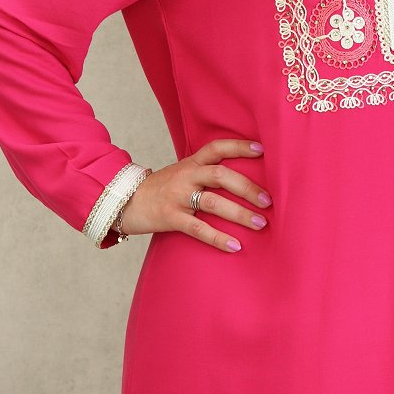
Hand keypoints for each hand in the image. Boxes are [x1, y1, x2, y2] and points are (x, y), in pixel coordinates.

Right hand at [117, 139, 271, 251]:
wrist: (124, 202)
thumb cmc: (161, 189)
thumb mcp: (181, 173)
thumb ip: (205, 173)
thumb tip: (240, 180)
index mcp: (190, 163)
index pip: (216, 148)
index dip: (239, 146)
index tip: (262, 150)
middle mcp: (186, 176)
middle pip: (221, 175)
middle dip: (247, 188)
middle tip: (268, 201)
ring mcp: (177, 197)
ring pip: (213, 202)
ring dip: (240, 214)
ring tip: (261, 224)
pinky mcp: (170, 218)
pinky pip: (198, 229)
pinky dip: (218, 238)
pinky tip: (235, 246)